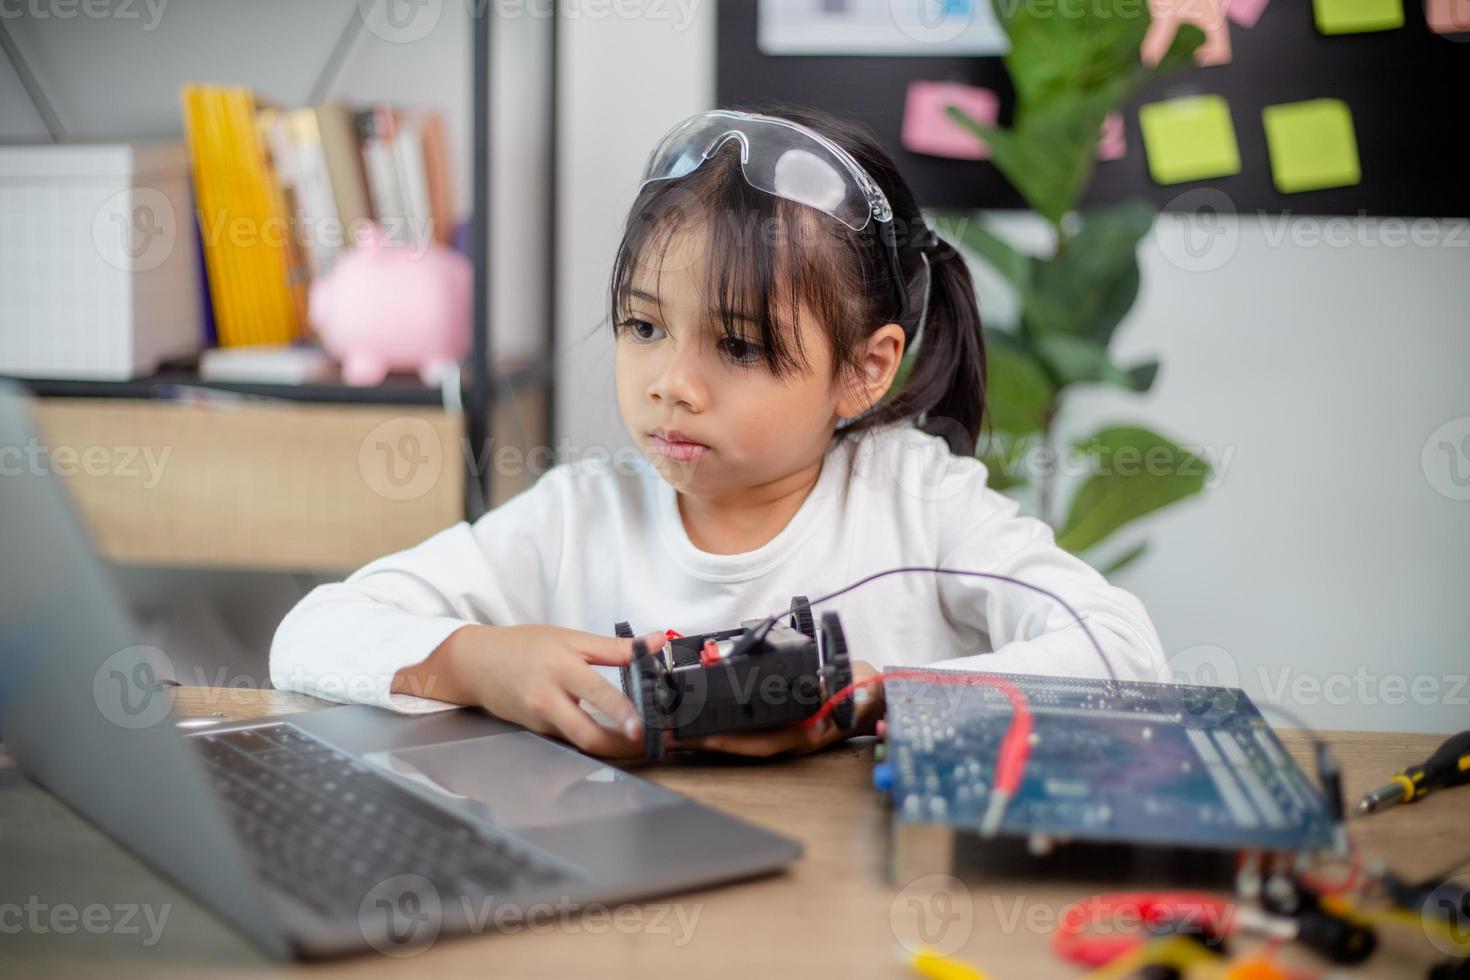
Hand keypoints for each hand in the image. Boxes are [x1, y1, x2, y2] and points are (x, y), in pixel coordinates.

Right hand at [394, 624, 666, 758]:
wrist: (477, 664)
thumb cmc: (525, 646)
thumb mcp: (570, 638)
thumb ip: (616, 647)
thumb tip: (657, 641)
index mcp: (561, 669)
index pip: (597, 693)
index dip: (621, 713)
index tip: (640, 727)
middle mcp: (549, 700)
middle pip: (587, 735)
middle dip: (621, 746)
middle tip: (649, 744)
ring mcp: (542, 722)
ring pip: (581, 743)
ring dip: (612, 747)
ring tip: (640, 744)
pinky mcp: (539, 733)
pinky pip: (571, 741)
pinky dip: (594, 742)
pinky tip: (613, 739)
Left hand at [670, 660, 884, 757]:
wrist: (871, 697)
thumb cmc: (863, 694)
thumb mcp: (856, 693)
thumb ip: (843, 700)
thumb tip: (827, 712)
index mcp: (804, 734)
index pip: (762, 743)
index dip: (732, 743)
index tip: (703, 740)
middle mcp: (789, 738)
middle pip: (742, 744)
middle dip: (707, 743)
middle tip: (673, 739)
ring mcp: (783, 731)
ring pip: (740, 737)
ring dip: (709, 735)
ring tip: (676, 731)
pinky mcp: (778, 721)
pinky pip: (746, 726)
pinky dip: (722, 724)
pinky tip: (699, 720)